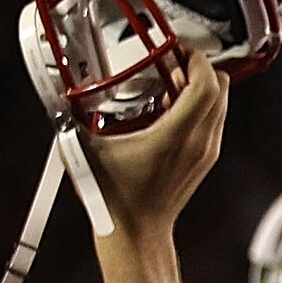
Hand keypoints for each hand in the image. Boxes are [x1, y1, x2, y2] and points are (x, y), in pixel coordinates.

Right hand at [81, 48, 226, 238]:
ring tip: (170, 82)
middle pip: (220, 89)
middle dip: (200, 69)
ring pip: (220, 105)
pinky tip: (170, 106)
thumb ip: (74, 114)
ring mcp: (206, 152)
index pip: (206, 84)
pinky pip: (213, 120)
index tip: (178, 50)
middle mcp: (200, 142)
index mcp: (176, 136)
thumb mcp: (87, 149)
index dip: (197, 60)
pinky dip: (200, 105)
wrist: (137, 232)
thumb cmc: (114, 197)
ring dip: (201, 87)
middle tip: (172, 62)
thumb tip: (61, 90)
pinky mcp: (206, 159)